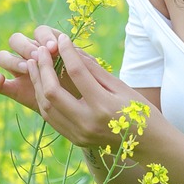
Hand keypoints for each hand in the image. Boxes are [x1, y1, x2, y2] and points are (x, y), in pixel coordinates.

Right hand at [0, 26, 85, 111]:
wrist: (84, 111)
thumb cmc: (88, 89)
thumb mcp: (86, 75)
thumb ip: (79, 61)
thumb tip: (70, 47)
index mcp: (49, 46)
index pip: (39, 32)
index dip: (44, 36)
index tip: (54, 46)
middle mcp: (32, 56)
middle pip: (16, 40)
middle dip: (27, 46)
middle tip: (40, 57)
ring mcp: (20, 71)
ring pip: (4, 57)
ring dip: (13, 60)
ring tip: (27, 68)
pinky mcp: (15, 89)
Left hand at [27, 32, 144, 149]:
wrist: (149, 145)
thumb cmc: (140, 111)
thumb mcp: (121, 87)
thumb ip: (95, 71)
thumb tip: (73, 50)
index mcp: (103, 106)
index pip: (77, 73)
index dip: (67, 52)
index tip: (63, 38)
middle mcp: (87, 122)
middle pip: (52, 92)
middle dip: (43, 68)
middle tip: (41, 49)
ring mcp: (79, 134)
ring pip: (46, 106)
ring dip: (38, 83)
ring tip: (35, 64)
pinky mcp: (75, 140)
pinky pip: (51, 118)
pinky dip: (44, 99)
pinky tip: (42, 84)